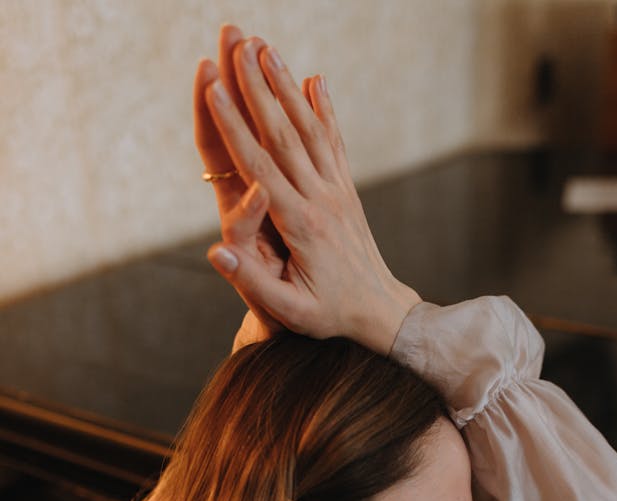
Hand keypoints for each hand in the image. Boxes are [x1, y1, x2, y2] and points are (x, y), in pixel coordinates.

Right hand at [202, 37, 420, 354]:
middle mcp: (321, 199)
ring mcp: (337, 191)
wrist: (380, 313)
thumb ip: (253, 284)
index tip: (212, 87)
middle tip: (236, 44)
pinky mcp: (347, 190)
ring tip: (265, 47)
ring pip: (309, 129)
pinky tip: (315, 78)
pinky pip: (334, 142)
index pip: (259, 166)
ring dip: (286, 86)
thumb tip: (217, 251)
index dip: (233, 125)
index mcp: (300, 224)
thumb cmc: (329, 316)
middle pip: (283, 133)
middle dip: (256, 86)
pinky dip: (324, 108)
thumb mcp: (291, 312)